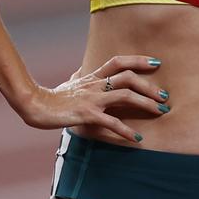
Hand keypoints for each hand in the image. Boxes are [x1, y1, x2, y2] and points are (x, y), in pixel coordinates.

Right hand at [16, 55, 168, 142]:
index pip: (119, 61)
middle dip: (149, 85)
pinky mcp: (87, 114)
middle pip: (128, 77)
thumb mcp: (69, 82)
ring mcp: (92, 98)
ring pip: (125, 95)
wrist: (34, 105)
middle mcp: (95, 84)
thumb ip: (80, 76)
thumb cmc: (52, 96)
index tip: (157, 62)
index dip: (139, 59)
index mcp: (92, 77)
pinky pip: (111, 121)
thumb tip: (83, 69)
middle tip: (165, 96)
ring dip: (145, 103)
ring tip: (160, 112)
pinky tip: (137, 138)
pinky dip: (126, 130)